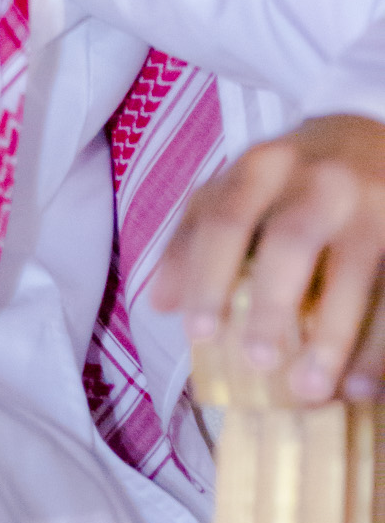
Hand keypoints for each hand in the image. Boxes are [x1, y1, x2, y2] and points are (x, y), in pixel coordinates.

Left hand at [152, 114, 384, 404]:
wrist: (371, 131)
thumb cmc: (290, 178)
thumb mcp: (236, 188)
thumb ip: (195, 238)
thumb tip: (161, 303)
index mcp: (263, 167)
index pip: (226, 219)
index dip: (208, 276)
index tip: (200, 333)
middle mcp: (320, 179)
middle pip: (293, 240)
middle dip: (273, 304)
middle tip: (259, 363)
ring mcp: (375, 204)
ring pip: (358, 271)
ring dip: (336, 337)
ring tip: (312, 391)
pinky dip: (380, 346)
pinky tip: (363, 387)